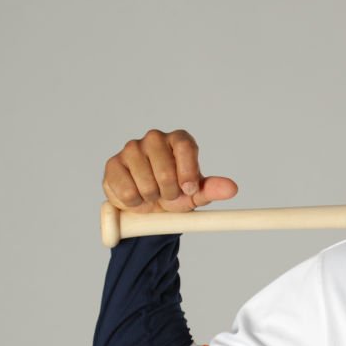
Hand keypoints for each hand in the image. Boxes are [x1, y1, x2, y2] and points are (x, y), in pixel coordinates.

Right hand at [102, 129, 237, 212]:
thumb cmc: (175, 193)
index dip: (187, 171)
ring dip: (152, 197)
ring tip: (153, 195)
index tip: (189, 190)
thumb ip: (213, 189)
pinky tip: (138, 197)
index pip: (184, 146)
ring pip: (144, 180)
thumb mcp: (196, 194)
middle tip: (168, 196)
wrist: (148, 205)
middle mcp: (155, 139)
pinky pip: (126, 189)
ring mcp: (132, 149)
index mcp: (179, 141)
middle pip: (163, 166)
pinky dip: (135, 201)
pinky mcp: (113, 164)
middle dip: (169, 190)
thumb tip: (232, 188)